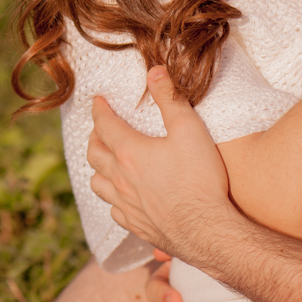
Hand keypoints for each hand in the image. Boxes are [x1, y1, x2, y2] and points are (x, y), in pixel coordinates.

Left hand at [87, 66, 232, 258]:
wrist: (208, 230)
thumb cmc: (200, 178)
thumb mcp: (189, 128)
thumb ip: (170, 98)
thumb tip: (154, 70)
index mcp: (129, 152)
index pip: (104, 124)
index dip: (99, 109)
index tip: (97, 101)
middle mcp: (120, 178)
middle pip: (94, 153)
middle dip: (94, 137)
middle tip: (100, 129)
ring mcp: (125, 204)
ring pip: (97, 184)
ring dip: (98, 169)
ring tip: (105, 162)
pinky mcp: (136, 225)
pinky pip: (113, 211)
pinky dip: (112, 199)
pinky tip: (122, 198)